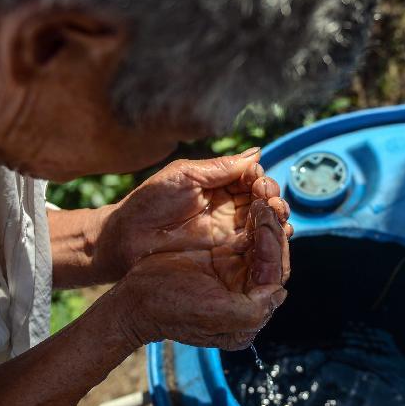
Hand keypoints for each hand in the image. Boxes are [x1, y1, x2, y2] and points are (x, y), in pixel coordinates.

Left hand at [95, 148, 292, 279]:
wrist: (127, 239)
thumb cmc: (149, 203)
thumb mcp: (185, 176)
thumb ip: (221, 167)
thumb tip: (257, 152)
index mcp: (219, 183)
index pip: (251, 177)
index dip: (260, 178)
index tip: (259, 181)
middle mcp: (228, 205)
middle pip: (263, 199)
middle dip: (272, 197)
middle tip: (270, 200)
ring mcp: (229, 229)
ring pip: (263, 221)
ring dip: (276, 218)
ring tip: (277, 217)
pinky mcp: (228, 253)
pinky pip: (255, 245)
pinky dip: (269, 240)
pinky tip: (275, 237)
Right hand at [108, 200, 288, 349]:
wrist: (133, 299)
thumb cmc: (169, 308)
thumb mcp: (212, 314)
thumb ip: (251, 311)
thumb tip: (279, 292)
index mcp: (251, 309)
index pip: (274, 271)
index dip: (274, 243)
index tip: (264, 219)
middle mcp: (248, 289)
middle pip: (271, 252)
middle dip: (272, 223)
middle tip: (267, 197)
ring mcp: (235, 269)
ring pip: (261, 236)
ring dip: (263, 213)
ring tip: (261, 189)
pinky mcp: (220, 253)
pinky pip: (243, 228)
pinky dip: (248, 210)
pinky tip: (248, 193)